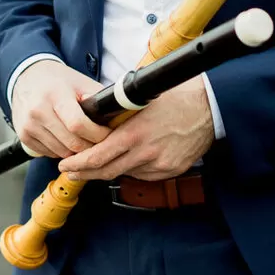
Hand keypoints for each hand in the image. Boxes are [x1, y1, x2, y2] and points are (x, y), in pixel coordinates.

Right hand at [10, 59, 109, 159]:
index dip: (97, 134)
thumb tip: (116, 118)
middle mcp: (38, 111)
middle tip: (100, 143)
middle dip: (90, 147)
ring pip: (61, 153)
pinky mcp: (23, 136)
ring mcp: (28, 125)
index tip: (107, 134)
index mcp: (55, 94)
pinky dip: (61, 151)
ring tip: (85, 141)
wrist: (27, 77)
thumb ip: (98, 99)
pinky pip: (49, 154)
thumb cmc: (59, 81)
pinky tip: (66, 139)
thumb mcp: (81, 82)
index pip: (78, 124)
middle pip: (71, 143)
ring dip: (77, 152)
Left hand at [57, 77, 213, 181]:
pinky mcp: (170, 171)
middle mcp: (145, 152)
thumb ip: (119, 118)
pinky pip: (144, 175)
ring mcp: (159, 164)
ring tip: (96, 166)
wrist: (208, 108)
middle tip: (71, 171)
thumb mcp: (141, 103)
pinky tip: (129, 161)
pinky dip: (133, 169)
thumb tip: (95, 125)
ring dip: (108, 170)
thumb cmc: (175, 99)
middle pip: (107, 171)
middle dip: (85, 173)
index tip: (65, 164)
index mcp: (134, 133)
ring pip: (125, 174)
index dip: (78, 164)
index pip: (98, 156)